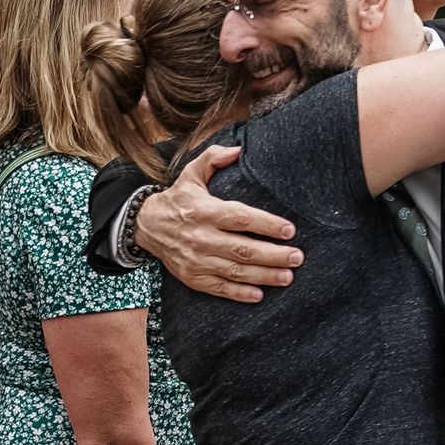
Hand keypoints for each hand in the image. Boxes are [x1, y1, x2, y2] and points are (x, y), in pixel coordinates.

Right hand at [138, 144, 298, 301]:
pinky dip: (239, 294)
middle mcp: (201, 237)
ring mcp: (197, 260)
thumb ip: (214, 158)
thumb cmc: (178, 199)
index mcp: (205, 210)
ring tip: (288, 276)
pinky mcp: (193, 277)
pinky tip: (260, 294)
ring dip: (264, 276)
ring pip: (235, 271)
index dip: (266, 224)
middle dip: (273, 255)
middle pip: (242, 249)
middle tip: (298, 257)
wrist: (146, 226)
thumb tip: (238, 149)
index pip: (240, 218)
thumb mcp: (191, 173)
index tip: (290, 230)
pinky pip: (219, 288)